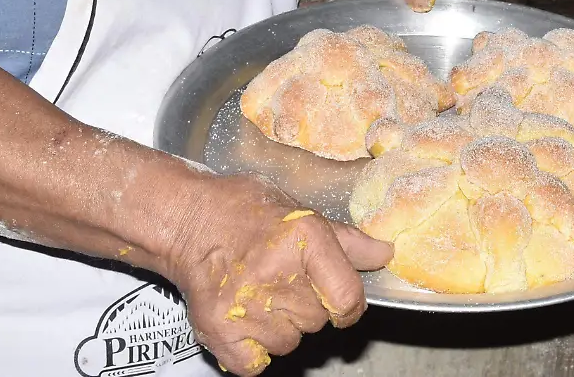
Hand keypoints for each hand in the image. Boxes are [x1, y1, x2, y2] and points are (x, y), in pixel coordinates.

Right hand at [166, 174, 391, 374]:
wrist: (187, 221)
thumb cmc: (247, 212)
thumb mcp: (301, 213)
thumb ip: (346, 242)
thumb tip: (385, 255)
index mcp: (305, 238)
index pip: (347, 298)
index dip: (349, 307)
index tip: (341, 304)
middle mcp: (278, 273)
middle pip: (318, 321)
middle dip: (307, 307)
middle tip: (281, 281)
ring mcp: (246, 305)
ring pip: (289, 343)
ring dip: (280, 328)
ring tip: (259, 295)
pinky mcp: (219, 330)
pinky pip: (257, 364)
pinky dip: (253, 350)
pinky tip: (245, 320)